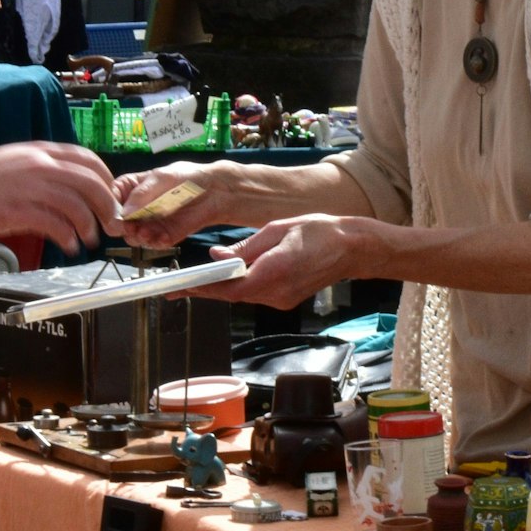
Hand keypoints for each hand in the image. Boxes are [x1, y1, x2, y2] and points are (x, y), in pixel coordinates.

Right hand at [0, 142, 122, 254]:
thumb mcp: (17, 160)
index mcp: (42, 151)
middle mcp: (41, 165)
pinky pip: (56, 225)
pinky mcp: (22, 210)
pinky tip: (70, 246)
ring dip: (89, 226)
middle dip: (107, 206)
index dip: (106, 178)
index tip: (111, 194)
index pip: (88, 159)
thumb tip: (70, 184)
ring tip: (90, 239)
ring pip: (77, 206)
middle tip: (111, 222)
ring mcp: (32, 187)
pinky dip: (68, 237)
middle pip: (91, 183)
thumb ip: (45, 168)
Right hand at [114, 162, 226, 248]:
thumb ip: (142, 193)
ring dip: (138, 237)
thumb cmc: (187, 176)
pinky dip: (154, 242)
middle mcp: (138, 208)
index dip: (110, 207)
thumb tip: (125, 211)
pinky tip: (159, 237)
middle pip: (120, 222)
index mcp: (132, 188)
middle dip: (124, 227)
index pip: (111, 198)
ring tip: (146, 232)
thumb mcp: (162, 177)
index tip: (117, 213)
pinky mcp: (164, 235)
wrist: (214, 190)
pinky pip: (153, 243)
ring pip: (134, 236)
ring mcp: (150, 223)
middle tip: (132, 226)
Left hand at [191, 214, 364, 309]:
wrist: (351, 249)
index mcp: (274, 271)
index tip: (181, 287)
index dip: (203, 288)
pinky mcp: (286, 301)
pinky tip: (229, 278)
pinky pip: (255, 295)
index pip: (230, 286)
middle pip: (232, 295)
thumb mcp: (277, 229)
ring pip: (243, 297)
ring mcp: (282, 300)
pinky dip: (239, 287)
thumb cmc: (319, 232)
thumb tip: (216, 257)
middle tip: (178, 286)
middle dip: (206, 289)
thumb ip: (245, 246)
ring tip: (198, 280)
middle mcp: (277, 292)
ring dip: (222, 289)